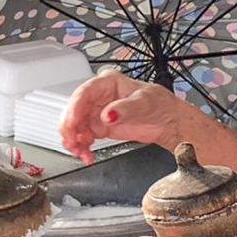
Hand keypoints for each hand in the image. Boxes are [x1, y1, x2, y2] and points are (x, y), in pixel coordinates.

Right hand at [59, 68, 182, 162]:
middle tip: (71, 141)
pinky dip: (81, 146)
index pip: (84, 93)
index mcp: (108, 82)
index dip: (74, 108)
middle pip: (74, 110)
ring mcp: (97, 112)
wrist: (167, 121)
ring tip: (79, 152)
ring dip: (73, 140)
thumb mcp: (144, 103)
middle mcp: (99, 96)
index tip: (71, 123)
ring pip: (75, 125)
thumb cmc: (158, 104)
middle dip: (69, 127)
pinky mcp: (99, 127)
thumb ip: (124, 109)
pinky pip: (83, 137)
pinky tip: (85, 154)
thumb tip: (107, 115)